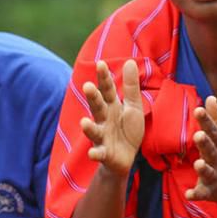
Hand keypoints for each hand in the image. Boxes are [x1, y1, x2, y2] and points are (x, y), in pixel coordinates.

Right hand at [79, 60, 144, 175]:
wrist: (126, 157)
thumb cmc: (127, 128)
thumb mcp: (133, 106)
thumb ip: (130, 86)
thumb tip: (130, 61)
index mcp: (112, 106)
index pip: (107, 90)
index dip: (104, 78)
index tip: (100, 64)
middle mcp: (104, 119)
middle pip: (98, 107)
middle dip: (93, 98)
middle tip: (87, 86)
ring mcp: (102, 136)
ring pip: (94, 130)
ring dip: (88, 127)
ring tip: (83, 122)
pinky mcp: (104, 153)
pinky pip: (99, 153)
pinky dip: (95, 153)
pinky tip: (92, 153)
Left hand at [185, 96, 216, 207]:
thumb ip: (216, 118)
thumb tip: (210, 97)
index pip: (214, 131)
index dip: (206, 121)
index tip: (198, 110)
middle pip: (212, 150)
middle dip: (206, 143)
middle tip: (198, 134)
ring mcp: (215, 176)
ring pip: (208, 172)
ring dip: (203, 168)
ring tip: (197, 164)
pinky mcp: (209, 191)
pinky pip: (202, 194)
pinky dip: (196, 194)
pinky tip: (189, 195)